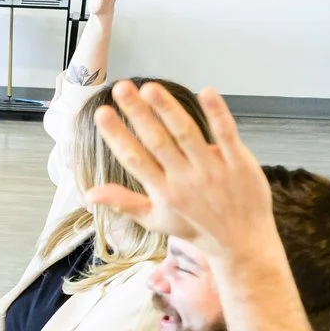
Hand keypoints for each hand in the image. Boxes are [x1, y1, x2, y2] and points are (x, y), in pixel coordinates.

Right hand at [86, 81, 276, 266]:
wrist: (241, 243)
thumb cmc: (195, 228)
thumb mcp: (155, 220)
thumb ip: (123, 202)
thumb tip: (88, 194)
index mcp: (162, 191)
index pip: (134, 159)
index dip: (117, 135)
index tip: (102, 113)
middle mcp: (184, 179)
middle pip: (157, 141)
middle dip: (137, 114)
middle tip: (121, 88)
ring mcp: (212, 171)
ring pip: (186, 134)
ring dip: (168, 109)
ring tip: (150, 87)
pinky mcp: (238, 164)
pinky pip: (226, 135)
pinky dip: (217, 114)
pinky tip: (206, 91)